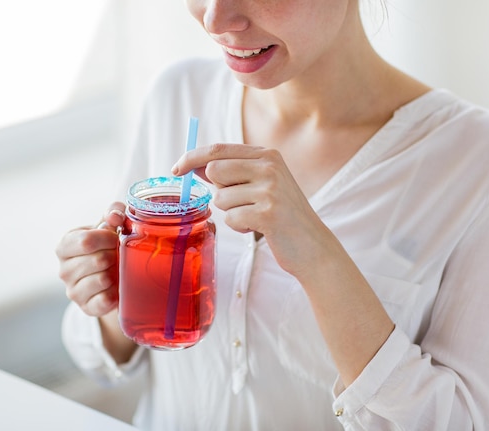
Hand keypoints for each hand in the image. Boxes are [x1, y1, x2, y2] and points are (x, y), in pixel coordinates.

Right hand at [55, 202, 125, 316]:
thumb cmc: (107, 247)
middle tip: (117, 256)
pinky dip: (116, 292)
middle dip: (114, 256)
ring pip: (103, 279)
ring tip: (115, 270)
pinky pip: (105, 300)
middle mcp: (64, 270)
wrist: (111, 278)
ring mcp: (73, 291)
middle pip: (98, 260)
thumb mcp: (108, 226)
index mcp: (65, 246)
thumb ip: (112, 213)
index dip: (108, 238)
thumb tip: (114, 216)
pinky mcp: (86, 308)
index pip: (86, 241)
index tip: (115, 237)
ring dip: (116, 273)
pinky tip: (115, 287)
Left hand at [172, 143, 325, 278]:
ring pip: (220, 198)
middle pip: (215, 171)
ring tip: (255, 216)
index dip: (192, 157)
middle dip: (219, 192)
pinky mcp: (268, 213)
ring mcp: (270, 189)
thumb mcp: (262, 184)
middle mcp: (270, 166)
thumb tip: (196, 166)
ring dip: (231, 212)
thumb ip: (232, 172)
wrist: (312, 245)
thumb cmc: (282, 215)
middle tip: (241, 203)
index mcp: (267, 155)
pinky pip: (230, 218)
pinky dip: (239, 227)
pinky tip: (259, 228)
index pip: (218, 149)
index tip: (176, 169)